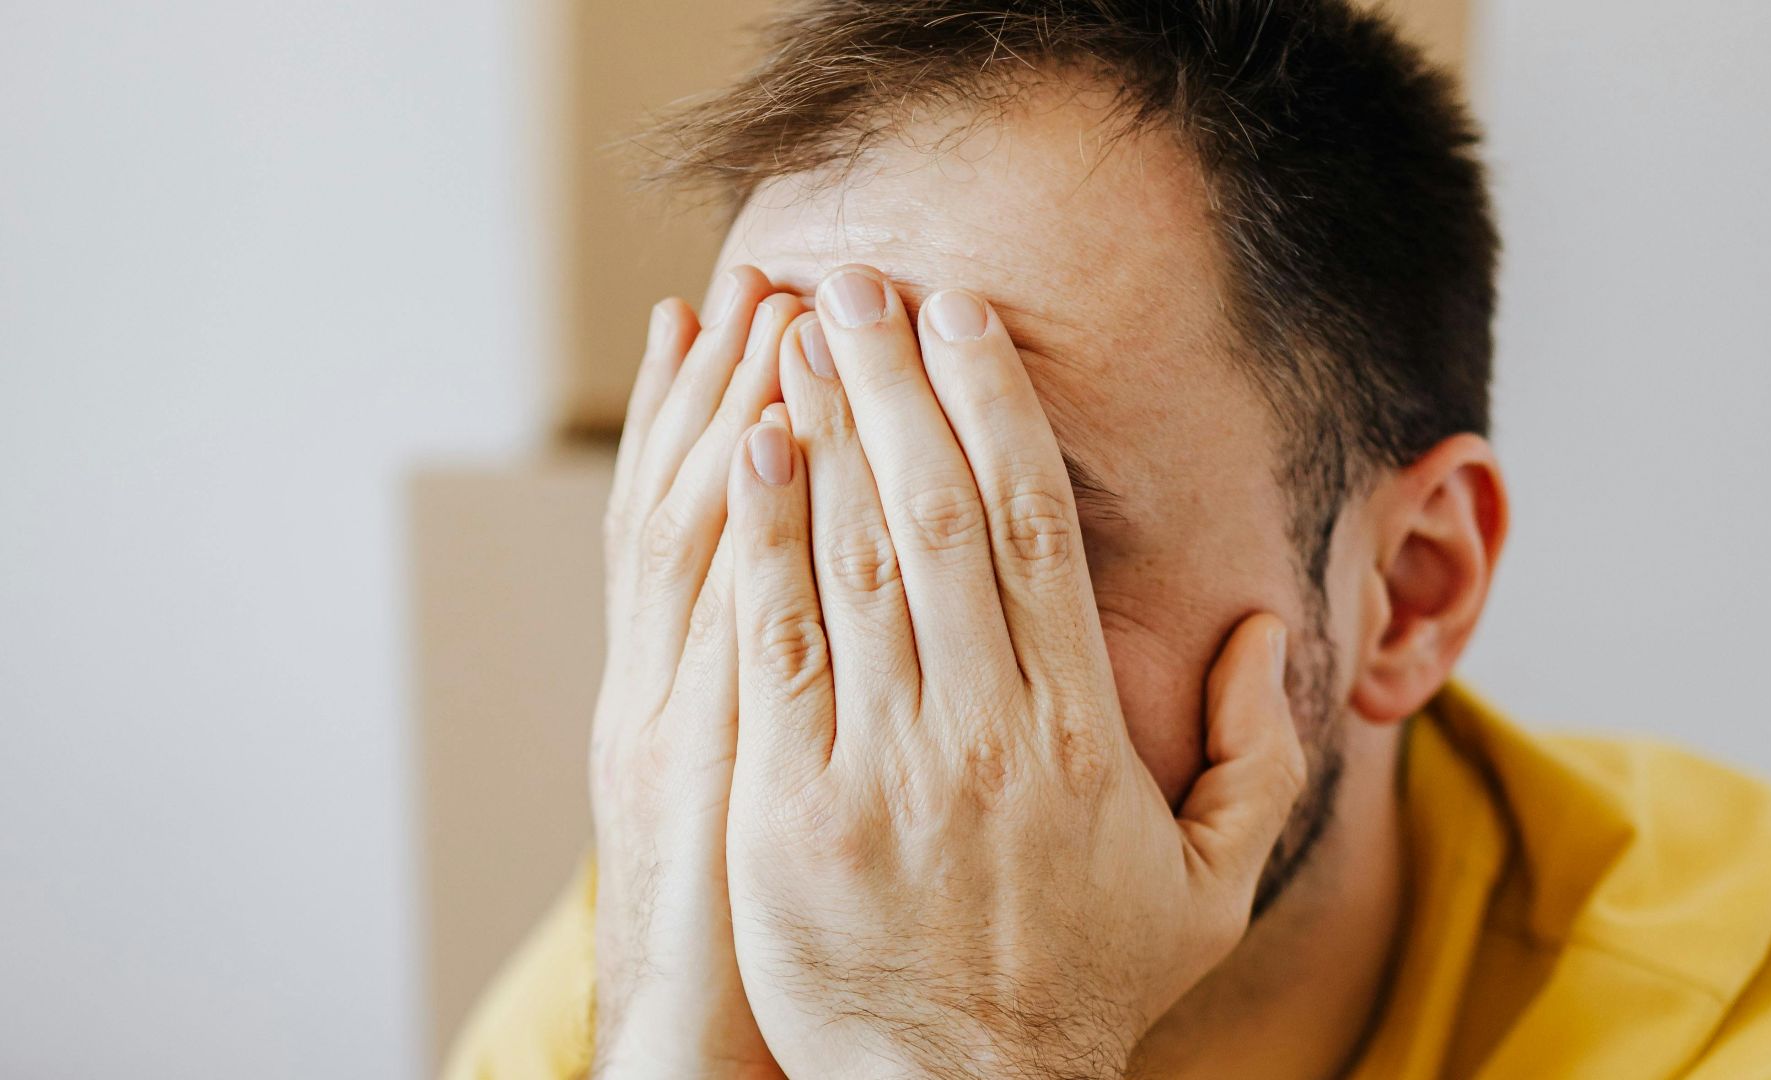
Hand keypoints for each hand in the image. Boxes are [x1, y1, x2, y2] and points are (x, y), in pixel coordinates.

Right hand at [589, 265, 798, 1079]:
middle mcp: (657, 680)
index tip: (741, 316)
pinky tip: (762, 437)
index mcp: (674, 684)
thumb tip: (832, 613)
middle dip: (732, 382)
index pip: (692, 521)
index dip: (710, 415)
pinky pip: (722, 622)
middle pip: (690, 499)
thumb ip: (783, 701)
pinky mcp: (697, 763)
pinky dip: (734, 522)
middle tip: (775, 273)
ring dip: (725, 412)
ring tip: (763, 308)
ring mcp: (665, 714)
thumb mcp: (750, 801)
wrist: (694, 1044)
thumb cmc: (757, 926)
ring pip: (687, 533)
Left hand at [722, 267, 1308, 1077]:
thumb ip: (1256, 756)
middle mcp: (981, 728)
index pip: (1036, 530)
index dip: (997, 409)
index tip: (965, 321)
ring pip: (854, 561)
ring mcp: (880, 764)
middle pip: (938, 515)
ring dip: (827, 433)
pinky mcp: (790, 805)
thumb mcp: (1212, 888)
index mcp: (1077, 729)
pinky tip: (751, 454)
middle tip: (863, 283)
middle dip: (899, 384)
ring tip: (797, 332)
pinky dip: (763, 542)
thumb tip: (1265, 632)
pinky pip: (777, 648)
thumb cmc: (1082, 988)